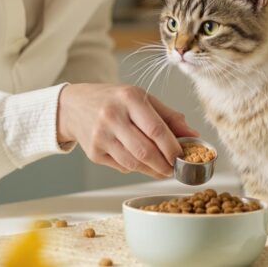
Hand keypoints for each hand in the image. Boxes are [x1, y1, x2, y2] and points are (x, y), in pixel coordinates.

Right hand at [56, 83, 198, 178]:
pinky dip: (135, 168)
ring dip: (152, 170)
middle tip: (174, 168)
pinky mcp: (93, 152)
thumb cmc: (113, 100)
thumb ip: (168, 116)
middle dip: (164, 164)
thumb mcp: (141, 98)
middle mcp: (112, 115)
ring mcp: (100, 135)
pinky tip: (139, 161)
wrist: (74, 105)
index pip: (156, 128)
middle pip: (145, 150)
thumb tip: (193, 135)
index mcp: (129, 98)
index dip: (172, 147)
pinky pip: (122, 167)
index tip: (183, 157)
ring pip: (133, 163)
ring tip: (162, 169)